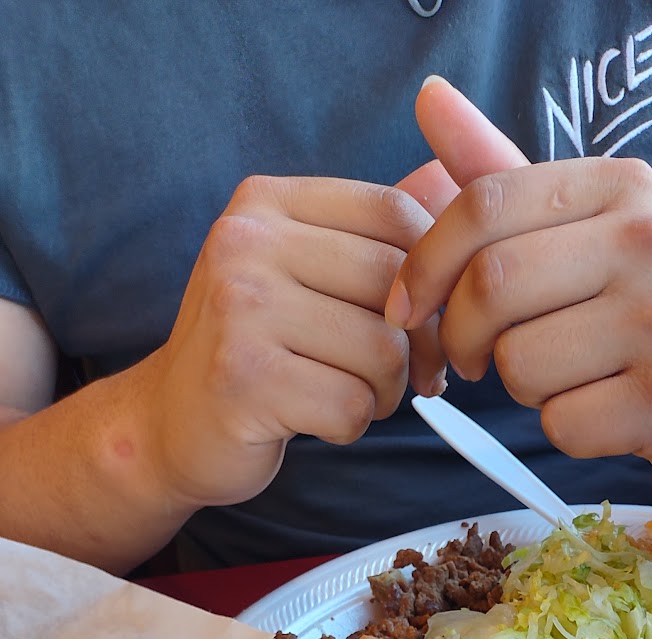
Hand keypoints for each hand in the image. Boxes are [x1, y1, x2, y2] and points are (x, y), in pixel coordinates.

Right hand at [134, 174, 437, 511]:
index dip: (436, 275)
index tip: (427, 321)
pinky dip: (353, 425)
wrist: (173, 422)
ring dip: (387, 391)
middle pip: (397, 282)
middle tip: (408, 377)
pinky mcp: (241, 377)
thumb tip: (453, 177)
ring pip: (382, 350)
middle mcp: (246, 240)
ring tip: (354, 395)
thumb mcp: (307, 272)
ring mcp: (238, 307)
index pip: (395, 211)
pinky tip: (321, 421)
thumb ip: (374, 233)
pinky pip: (351, 405)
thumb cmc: (259, 348)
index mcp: (267, 201)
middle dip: (420, 345)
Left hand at [385, 79, 651, 496]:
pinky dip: (564, 430)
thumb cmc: (642, 309)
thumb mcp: (582, 229)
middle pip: (492, 286)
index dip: (425, 264)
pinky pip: (562, 423)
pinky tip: (600, 413)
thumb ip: (502, 172)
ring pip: (521, 363)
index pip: (484, 205)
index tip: (410, 306)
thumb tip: (429, 98)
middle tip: (472, 358)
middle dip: (461, 335)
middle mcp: (651, 241)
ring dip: (519, 388)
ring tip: (562, 377)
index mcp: (623, 187)